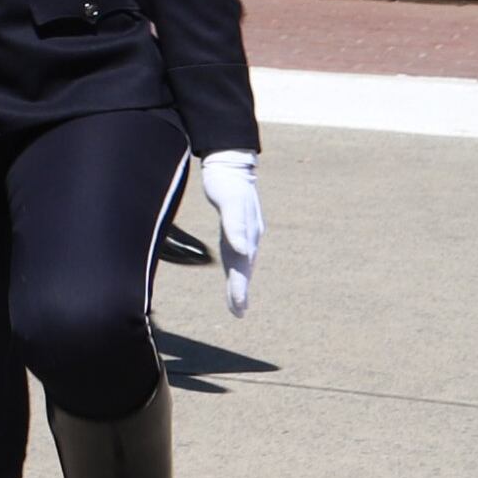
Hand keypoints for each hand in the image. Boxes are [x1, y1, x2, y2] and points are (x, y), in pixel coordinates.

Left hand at [202, 150, 263, 314]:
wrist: (230, 164)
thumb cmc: (227, 183)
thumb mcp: (230, 202)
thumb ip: (236, 226)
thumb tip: (244, 251)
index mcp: (247, 235)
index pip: (241, 267)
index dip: (239, 288)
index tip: (238, 307)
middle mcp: (249, 236)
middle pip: (243, 268)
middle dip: (240, 291)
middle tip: (238, 313)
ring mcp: (246, 232)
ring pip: (242, 263)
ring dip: (239, 283)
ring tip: (238, 305)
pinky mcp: (238, 226)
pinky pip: (238, 251)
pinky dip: (238, 267)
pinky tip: (238, 274)